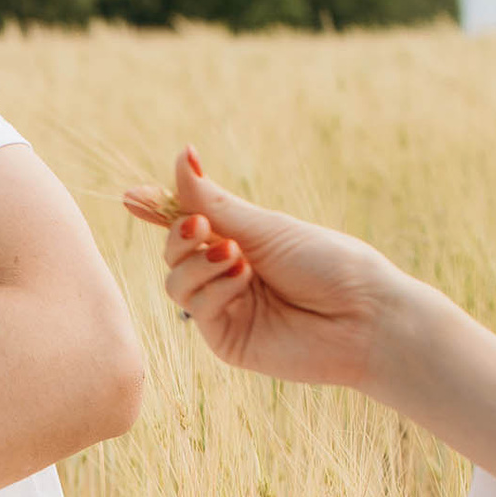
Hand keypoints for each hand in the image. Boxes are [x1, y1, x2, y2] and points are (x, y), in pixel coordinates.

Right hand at [123, 146, 409, 388]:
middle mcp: (229, 275)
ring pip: (176, 283)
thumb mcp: (264, 226)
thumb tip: (180, 156)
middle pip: (175, 253)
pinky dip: (213, 289)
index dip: (159, 211)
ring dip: (198, 264)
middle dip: (180, 236)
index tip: (131, 196)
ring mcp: (226, 309)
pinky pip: (196, 309)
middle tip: (201, 226)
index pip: (189, 223)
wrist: (364, 316)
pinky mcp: (227, 340)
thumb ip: (213, 202)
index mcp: (242, 242)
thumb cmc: (328, 264)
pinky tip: (243, 280)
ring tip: (236, 257)